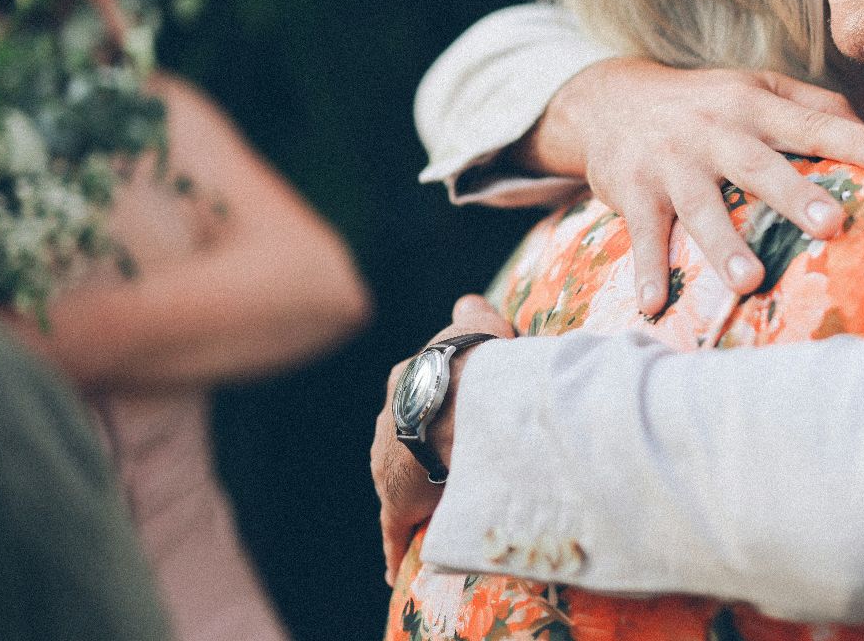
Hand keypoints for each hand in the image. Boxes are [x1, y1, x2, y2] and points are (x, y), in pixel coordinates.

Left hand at [373, 296, 514, 585]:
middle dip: (420, 454)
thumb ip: (471, 312)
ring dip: (416, 493)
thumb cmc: (477, 361)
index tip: (447, 423)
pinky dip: (394, 546)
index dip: (435, 410)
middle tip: (447, 467)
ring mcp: (386, 463)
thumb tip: (466, 298)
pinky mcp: (397, 501)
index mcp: (406, 381)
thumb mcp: (476, 325)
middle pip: (403, 442)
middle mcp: (387, 421)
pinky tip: (394, 564)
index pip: (417, 399)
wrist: (463, 399)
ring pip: (399, 482)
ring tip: (439, 508)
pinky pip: (394, 529)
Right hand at [553, 58, 863, 315]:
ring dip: (724, 245)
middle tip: (832, 225)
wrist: (611, 102)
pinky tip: (655, 306)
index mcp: (753, 106)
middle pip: (758, 166)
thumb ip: (818, 108)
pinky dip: (647, 269)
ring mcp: (672, 163)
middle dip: (795, 196)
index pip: (810, 123)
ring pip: (701, 206)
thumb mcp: (759, 89)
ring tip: (750, 282)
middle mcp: (714, 131)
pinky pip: (644, 235)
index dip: (853, 139)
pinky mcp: (636, 193)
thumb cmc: (708, 104)